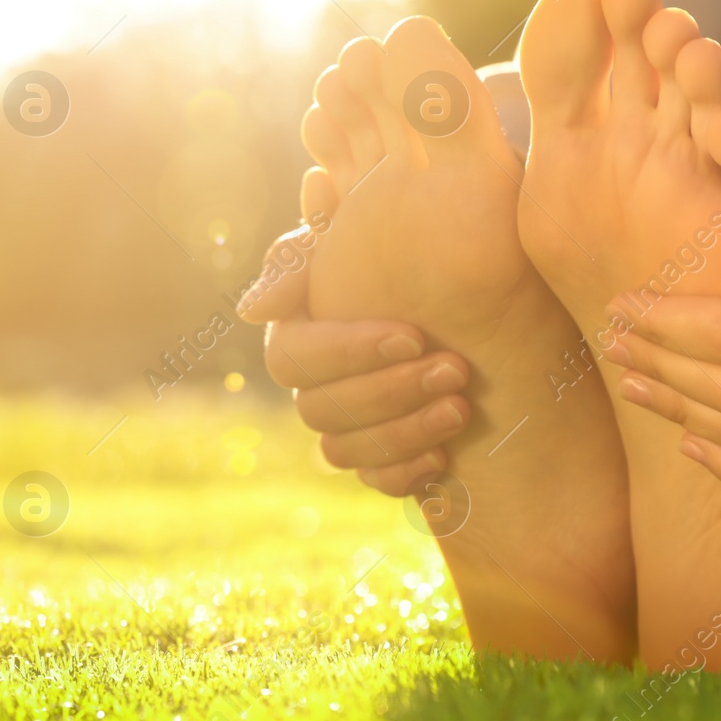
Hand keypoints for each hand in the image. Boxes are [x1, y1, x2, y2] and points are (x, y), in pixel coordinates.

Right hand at [239, 221, 472, 495]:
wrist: (467, 294)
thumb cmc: (403, 254)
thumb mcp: (356, 237)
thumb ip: (299, 258)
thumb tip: (254, 310)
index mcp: (298, 333)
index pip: (294, 358)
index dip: (348, 352)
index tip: (413, 335)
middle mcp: (312, 385)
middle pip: (319, 409)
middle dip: (390, 391)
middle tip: (455, 370)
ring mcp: (343, 428)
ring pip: (342, 452)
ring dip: (403, 432)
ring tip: (462, 408)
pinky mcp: (378, 460)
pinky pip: (375, 484)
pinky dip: (405, 474)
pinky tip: (445, 458)